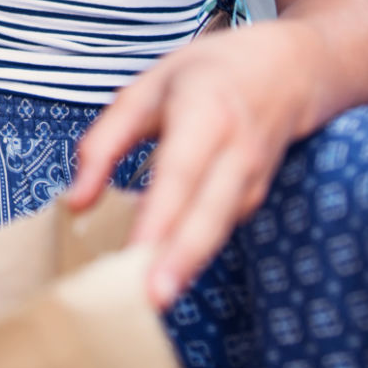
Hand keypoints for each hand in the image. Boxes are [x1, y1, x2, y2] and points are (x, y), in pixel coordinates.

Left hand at [65, 24, 311, 308]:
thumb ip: (106, 140)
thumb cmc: (209, 72)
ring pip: (218, 229)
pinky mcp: (255, 197)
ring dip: (187, 265)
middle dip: (180, 259)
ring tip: (150, 299)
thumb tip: (76, 200)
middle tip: (149, 299)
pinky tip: (165, 275)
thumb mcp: (148, 86)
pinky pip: (220, 229)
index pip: (180, 169)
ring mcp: (252, 176)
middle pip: (208, 212)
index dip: (160, 213)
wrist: (291, 67)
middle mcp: (235, 149)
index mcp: (204, 109)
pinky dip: (194, 254)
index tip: (135, 251)